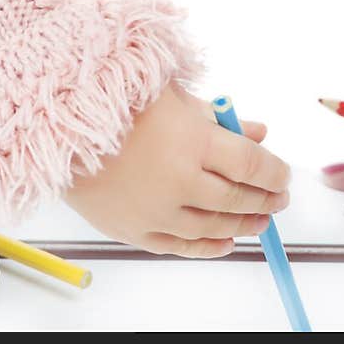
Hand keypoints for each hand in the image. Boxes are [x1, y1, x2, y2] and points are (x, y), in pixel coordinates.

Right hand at [64, 81, 290, 257]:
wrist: (60, 122)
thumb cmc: (119, 98)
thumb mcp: (177, 96)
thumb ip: (221, 119)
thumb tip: (259, 133)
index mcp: (193, 141)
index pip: (251, 165)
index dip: (274, 172)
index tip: (283, 174)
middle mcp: (179, 181)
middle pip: (236, 198)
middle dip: (264, 198)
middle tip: (278, 197)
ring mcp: (156, 210)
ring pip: (213, 227)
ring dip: (243, 225)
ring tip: (260, 220)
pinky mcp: (133, 229)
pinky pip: (179, 246)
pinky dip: (207, 247)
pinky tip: (225, 242)